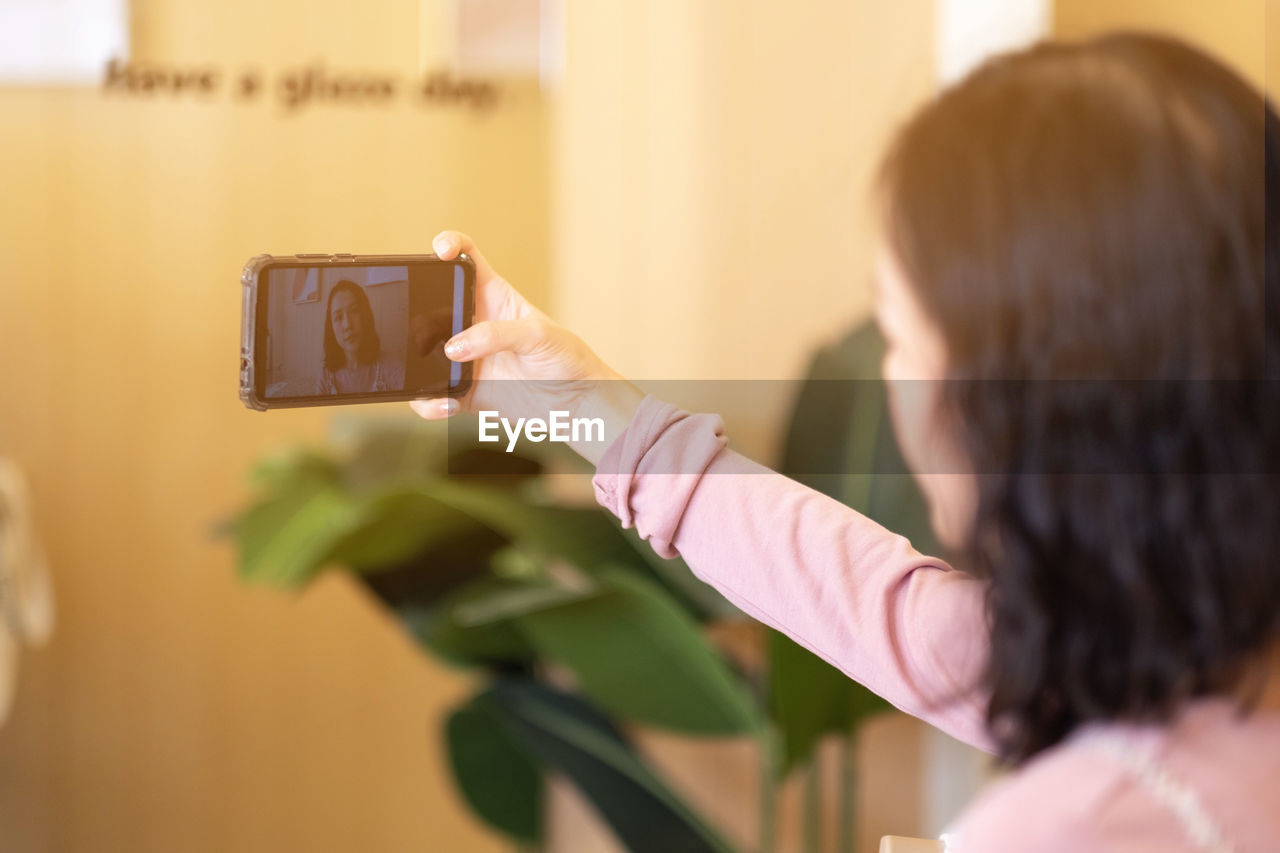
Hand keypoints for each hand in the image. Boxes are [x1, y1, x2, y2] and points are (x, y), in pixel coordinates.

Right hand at [409, 230, 643, 462]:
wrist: (576, 402)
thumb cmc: (566, 358)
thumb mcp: (538, 335)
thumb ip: (496, 335)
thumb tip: (454, 348)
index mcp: (494, 297)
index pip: (466, 259)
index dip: (450, 246)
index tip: (441, 251)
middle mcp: (473, 325)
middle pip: (431, 307)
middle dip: (417, 313)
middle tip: (424, 332)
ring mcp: (466, 358)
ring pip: (423, 353)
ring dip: (416, 361)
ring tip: (430, 374)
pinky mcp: (463, 390)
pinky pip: (433, 395)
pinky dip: (429, 402)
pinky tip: (445, 403)